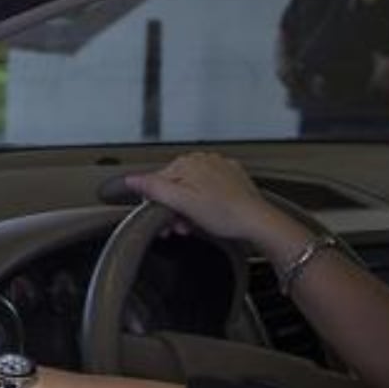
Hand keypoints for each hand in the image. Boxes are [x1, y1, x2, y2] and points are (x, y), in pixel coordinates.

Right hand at [124, 152, 298, 245]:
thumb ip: (154, 189)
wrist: (256, 221)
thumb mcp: (182, 202)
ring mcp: (218, 168)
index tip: (162, 221)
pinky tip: (209, 216)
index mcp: (187, 163)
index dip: (156, 205)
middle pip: (175, 186)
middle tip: (179, 226)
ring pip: (191, 189)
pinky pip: (209, 190)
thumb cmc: (225, 214)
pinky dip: (204, 204)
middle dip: (173, 208)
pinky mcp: (231, 178)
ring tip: (194, 224)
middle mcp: (203, 160)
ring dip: (187, 209)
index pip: (157, 182)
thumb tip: (132, 179)